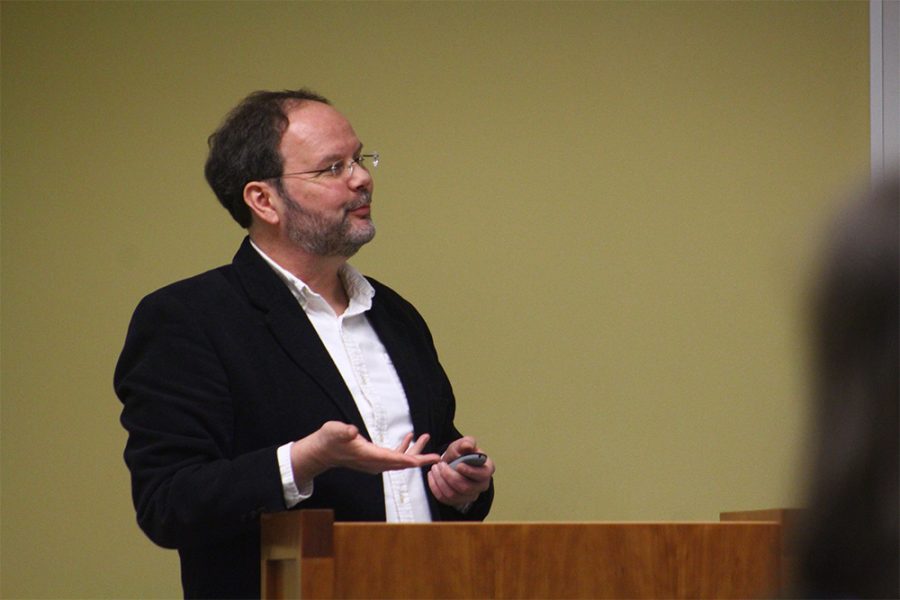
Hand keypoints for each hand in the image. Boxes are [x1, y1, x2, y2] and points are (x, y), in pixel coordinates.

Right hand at [291, 421, 439, 485]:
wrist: (320, 452)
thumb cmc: (327, 440)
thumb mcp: (333, 431)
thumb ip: (343, 431)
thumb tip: (352, 431)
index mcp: (370, 456)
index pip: (397, 460)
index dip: (415, 460)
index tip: (431, 460)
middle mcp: (375, 463)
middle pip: (403, 463)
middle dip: (420, 458)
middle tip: (438, 455)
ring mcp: (374, 462)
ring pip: (399, 460)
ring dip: (413, 451)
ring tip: (425, 437)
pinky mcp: (373, 459)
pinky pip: (393, 456)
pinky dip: (402, 448)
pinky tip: (408, 438)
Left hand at [427, 436, 494, 508]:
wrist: (453, 463)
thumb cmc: (462, 453)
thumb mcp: (464, 444)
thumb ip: (467, 442)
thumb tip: (467, 446)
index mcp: (487, 469)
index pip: (482, 475)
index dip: (470, 471)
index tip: (458, 465)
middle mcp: (481, 485)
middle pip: (466, 487)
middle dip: (450, 476)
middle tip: (440, 465)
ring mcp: (470, 495)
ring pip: (453, 495)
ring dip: (441, 481)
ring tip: (435, 468)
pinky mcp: (457, 501)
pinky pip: (444, 499)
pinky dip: (435, 487)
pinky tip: (432, 476)